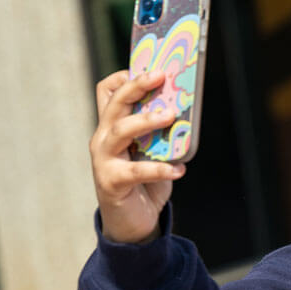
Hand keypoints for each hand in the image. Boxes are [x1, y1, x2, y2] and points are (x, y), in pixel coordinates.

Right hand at [89, 70, 185, 243]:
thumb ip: (163, 131)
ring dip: (145, 121)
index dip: (124, 76)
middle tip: (160, 76)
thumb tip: (186, 108)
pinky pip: (136, 171)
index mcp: (112, 125)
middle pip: (114, 104)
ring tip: (171, 116)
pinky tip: (178, 169)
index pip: (107, 91)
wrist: (132, 221)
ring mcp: (104, 160)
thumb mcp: (153, 150)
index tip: (148, 67)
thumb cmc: (144, 181)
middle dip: (136, 87)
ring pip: (119, 131)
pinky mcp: (112, 182)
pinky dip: (159, 169)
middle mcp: (103, 138)